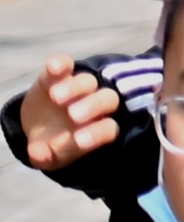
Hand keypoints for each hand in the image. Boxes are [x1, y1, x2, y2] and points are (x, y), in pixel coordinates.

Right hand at [19, 52, 116, 171]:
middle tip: (74, 115)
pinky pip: (66, 65)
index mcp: (99, 128)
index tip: (79, 141)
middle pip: (106, 100)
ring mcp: (79, 87)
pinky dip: (61, 64)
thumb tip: (36, 154)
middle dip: (92, 107)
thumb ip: (46, 157)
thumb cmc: (53, 144)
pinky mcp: (60, 75)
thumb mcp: (49, 156)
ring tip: (57, 96)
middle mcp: (96, 105)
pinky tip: (53, 67)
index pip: (108, 128)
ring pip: (87, 82)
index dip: (96, 134)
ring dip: (74, 87)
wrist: (41, 125)